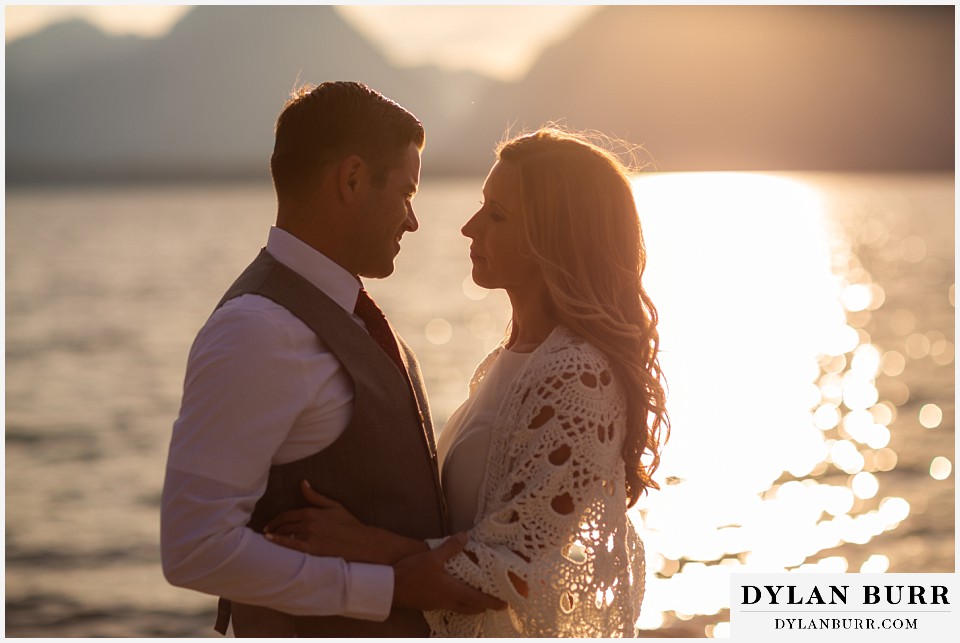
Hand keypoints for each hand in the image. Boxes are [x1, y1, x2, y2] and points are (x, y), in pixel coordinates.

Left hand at [263, 480, 425, 563]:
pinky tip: (271, 540)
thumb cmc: (349, 523)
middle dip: (273, 528)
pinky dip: (279, 542)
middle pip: (284, 525)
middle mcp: (309, 523)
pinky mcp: (312, 550)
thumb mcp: (333, 506)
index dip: (276, 519)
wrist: (362, 542)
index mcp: (312, 511)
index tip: (270, 524)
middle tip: (267, 531)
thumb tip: (303, 482)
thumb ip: (315, 496)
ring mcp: (310, 537)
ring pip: (286, 535)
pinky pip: (291, 546)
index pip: (287, 514)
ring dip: (275, 535)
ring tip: (268, 538)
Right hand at [393, 533, 506, 613]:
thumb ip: (450, 548)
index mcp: (452, 591)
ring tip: (476, 599)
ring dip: (470, 606)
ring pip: (459, 608)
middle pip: (471, 608)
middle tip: (493, 602)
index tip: (505, 604)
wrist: (388, 588)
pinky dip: (457, 603)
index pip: (478, 599)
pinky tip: (452, 594)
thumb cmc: (412, 573)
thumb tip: (465, 537)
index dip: (492, 602)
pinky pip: (448, 606)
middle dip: (483, 606)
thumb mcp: (432, 557)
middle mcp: (447, 601)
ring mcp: (436, 605)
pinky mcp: (427, 604)